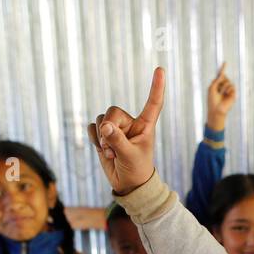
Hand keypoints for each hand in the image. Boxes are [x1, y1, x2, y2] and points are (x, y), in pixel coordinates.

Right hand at [89, 68, 163, 195]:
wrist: (127, 184)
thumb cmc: (136, 170)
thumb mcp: (129, 156)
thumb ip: (117, 141)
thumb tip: (104, 126)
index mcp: (145, 125)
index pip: (153, 103)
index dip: (156, 87)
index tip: (161, 69)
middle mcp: (130, 123)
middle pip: (113, 111)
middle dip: (108, 128)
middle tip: (112, 148)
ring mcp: (116, 128)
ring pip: (101, 120)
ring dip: (102, 138)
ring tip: (111, 153)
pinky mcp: (104, 136)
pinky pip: (92, 128)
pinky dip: (94, 139)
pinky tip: (103, 150)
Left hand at [205, 62, 235, 130]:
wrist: (217, 109)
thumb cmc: (212, 100)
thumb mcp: (211, 88)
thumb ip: (216, 80)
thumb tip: (222, 74)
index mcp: (217, 85)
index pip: (221, 76)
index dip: (223, 69)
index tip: (225, 62)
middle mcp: (223, 87)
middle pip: (225, 77)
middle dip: (221, 81)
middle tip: (218, 89)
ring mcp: (228, 90)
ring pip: (228, 82)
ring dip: (224, 87)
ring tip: (221, 93)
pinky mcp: (233, 94)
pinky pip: (232, 86)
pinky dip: (228, 89)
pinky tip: (226, 94)